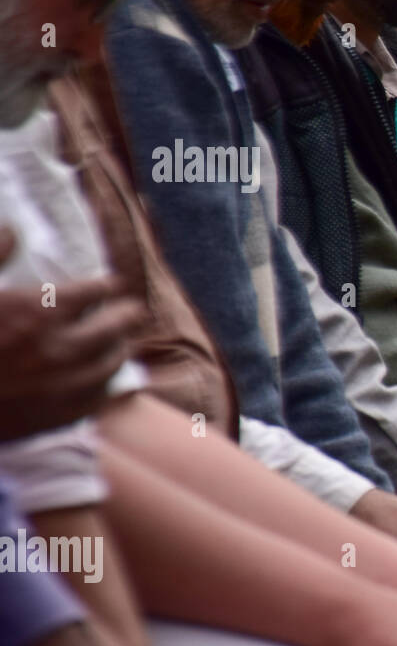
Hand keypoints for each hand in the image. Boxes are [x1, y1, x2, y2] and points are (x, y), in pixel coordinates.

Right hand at [0, 229, 146, 440]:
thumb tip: (14, 229)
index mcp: (40, 311)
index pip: (94, 291)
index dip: (105, 286)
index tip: (110, 284)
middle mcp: (62, 347)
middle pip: (115, 326)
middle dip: (127, 314)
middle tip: (133, 310)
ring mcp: (65, 386)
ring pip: (113, 363)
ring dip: (119, 349)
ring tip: (121, 343)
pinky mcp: (59, 417)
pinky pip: (100, 398)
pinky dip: (106, 384)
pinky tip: (103, 381)